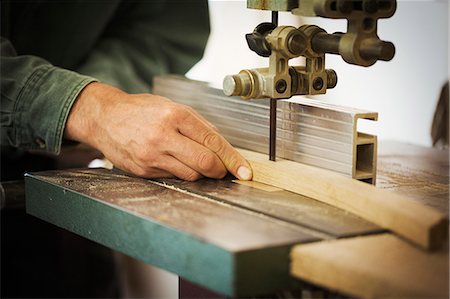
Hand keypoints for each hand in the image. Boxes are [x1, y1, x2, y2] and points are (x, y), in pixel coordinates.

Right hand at [65, 82, 252, 180]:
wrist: (105, 118)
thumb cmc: (142, 110)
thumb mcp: (172, 107)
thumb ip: (199, 125)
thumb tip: (221, 144)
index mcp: (176, 116)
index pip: (214, 142)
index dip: (233, 160)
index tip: (245, 171)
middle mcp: (164, 136)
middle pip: (206, 164)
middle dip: (220, 170)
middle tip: (223, 170)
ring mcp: (153, 156)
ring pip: (192, 175)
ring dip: (201, 173)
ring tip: (194, 161)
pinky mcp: (144, 170)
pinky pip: (173, 178)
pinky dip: (181, 172)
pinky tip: (174, 161)